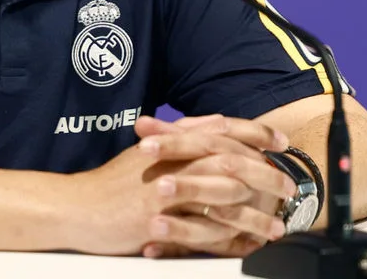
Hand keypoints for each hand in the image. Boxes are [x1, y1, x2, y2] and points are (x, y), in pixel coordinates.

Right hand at [59, 115, 292, 257]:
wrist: (77, 207)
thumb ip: (181, 135)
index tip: (281, 140)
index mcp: (172, 142)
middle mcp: (172, 161)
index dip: (256, 132)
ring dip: (256, 212)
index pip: (222, 129)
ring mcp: (166, 189)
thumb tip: (213, 121)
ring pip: (224, 197)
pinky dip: (231, 238)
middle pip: (232, 162)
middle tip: (289, 187)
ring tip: (276, 225)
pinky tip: (247, 245)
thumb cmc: (111, 184)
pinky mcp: (160, 218)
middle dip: (266, 175)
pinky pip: (204, 229)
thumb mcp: (145, 150)